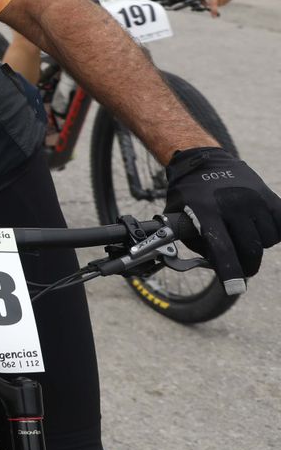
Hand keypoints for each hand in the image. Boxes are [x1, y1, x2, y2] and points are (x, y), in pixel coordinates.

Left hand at [165, 147, 280, 294]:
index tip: (235, 289)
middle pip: (249, 249)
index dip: (230, 272)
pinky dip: (275, 233)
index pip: (222, 248)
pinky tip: (262, 231)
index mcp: (205, 211)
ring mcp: (253, 198)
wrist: (203, 161)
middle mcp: (231, 203)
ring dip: (258, 245)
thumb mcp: (178, 217)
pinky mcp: (268, 195)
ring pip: (267, 240)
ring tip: (244, 236)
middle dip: (246, 265)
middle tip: (243, 270)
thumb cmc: (188, 195)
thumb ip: (195, 243)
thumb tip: (217, 266)